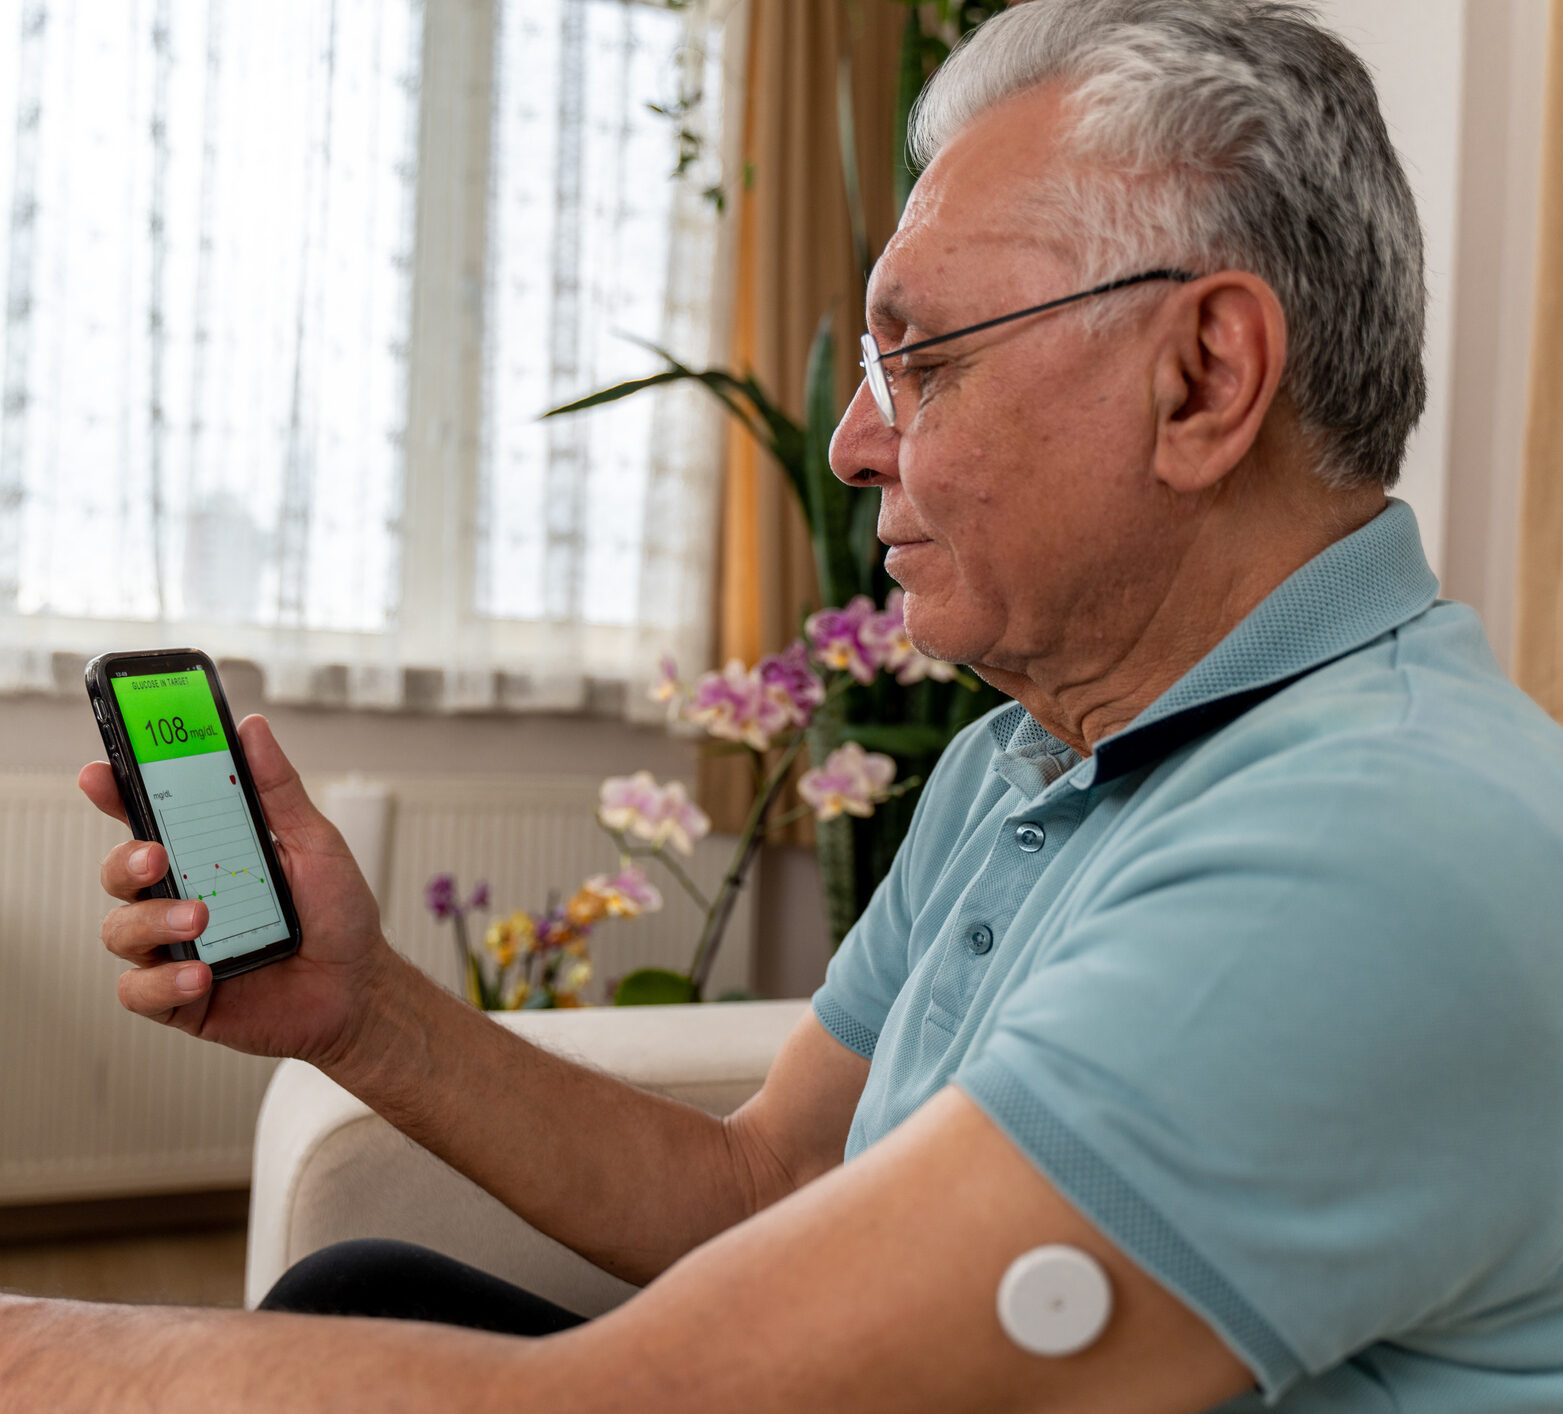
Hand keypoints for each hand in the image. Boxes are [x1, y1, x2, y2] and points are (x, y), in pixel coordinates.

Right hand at [79, 715, 392, 1066]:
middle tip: (158, 854)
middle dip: (125, 859)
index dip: (115, 793)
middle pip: (118, 871)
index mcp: (204, 855)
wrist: (360, 987)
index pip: (145, 818)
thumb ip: (279, 790)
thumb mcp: (315, 843)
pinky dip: (163, 981)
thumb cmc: (337, 914)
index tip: (100, 773)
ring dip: (153, 921)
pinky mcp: (179, 997)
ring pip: (120, 931)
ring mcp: (174, 949)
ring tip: (202, 919)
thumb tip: (252, 728)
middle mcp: (179, 898)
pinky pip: (140, 991)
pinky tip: (202, 974)